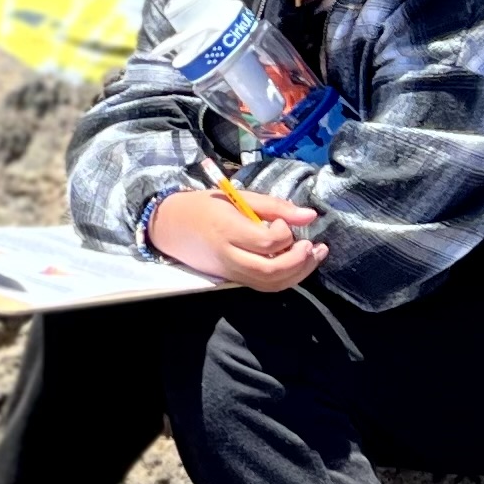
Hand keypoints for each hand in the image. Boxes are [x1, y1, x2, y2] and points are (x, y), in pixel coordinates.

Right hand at [145, 182, 326, 289]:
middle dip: (300, 261)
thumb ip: (274, 206)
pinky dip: (286, 278)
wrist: (169, 227)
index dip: (285, 233)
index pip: (266, 242)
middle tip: (313, 245)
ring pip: (271, 284)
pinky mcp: (232, 280)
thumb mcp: (236, 196)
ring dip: (299, 273)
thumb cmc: (203, 206)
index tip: (283, 222)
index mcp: (226, 229)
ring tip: (314, 255)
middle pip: (271, 270)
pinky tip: (297, 264)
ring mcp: (229, 272)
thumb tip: (310, 215)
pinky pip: (264, 286)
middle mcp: (228, 256)